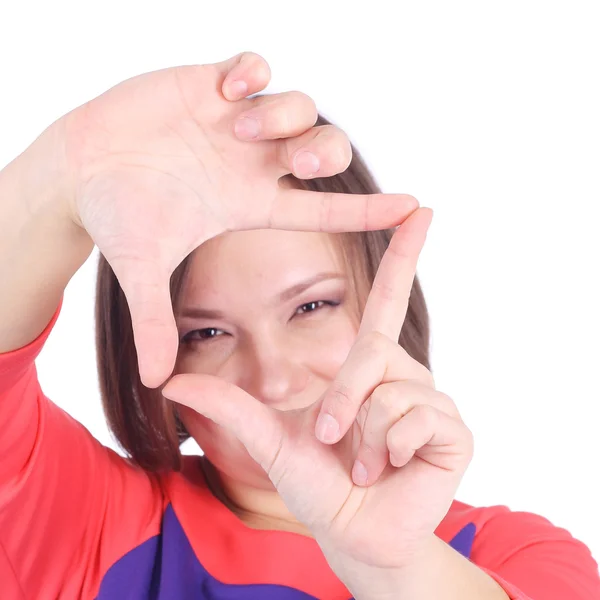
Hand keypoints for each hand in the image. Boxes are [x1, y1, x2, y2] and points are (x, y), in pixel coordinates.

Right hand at [55, 51, 417, 386]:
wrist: (80, 170)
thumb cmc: (116, 216)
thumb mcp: (142, 268)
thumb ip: (154, 321)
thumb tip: (155, 384)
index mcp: (252, 204)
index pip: (325, 210)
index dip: (370, 212)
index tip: (414, 209)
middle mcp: (254, 162)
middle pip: (325, 150)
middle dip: (322, 152)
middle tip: (291, 159)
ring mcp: (235, 122)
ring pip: (295, 106)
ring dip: (280, 113)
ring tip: (235, 123)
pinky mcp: (210, 85)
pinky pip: (253, 66)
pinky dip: (252, 71)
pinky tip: (226, 88)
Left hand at [162, 207, 473, 579]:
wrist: (352, 533)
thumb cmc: (315, 484)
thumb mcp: (268, 437)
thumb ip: (227, 404)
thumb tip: (172, 378)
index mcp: (367, 365)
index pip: (386, 298)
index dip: (402, 254)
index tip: (421, 209)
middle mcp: (403, 373)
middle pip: (373, 355)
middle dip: (344, 402)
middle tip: (331, 439)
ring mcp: (432, 400)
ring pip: (392, 393)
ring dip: (364, 437)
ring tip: (362, 462)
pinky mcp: (454, 430)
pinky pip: (419, 419)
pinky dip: (390, 450)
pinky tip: (391, 468)